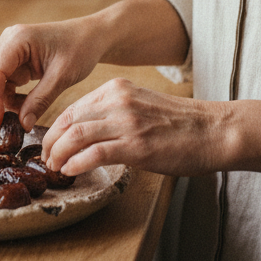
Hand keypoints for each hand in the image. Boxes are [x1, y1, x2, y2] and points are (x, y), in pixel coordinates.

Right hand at [0, 17, 104, 131]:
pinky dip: (8, 98)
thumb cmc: (80, 49)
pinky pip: (1, 83)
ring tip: (18, 117)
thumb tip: (22, 125)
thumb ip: (40, 100)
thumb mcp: (63, 76)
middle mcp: (7, 41)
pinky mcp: (13, 60)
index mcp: (18, 39)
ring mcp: (8, 50)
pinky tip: (24, 107)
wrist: (92, 37)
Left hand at [42, 78, 226, 176]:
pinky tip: (70, 170)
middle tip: (46, 160)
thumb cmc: (182, 124)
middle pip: (68, 120)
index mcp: (117, 89)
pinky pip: (93, 153)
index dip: (55, 129)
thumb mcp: (142, 106)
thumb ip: (116, 113)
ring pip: (75, 136)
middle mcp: (117, 100)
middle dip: (50, 143)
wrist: (214, 130)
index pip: (72, 108)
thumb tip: (89, 134)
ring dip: (58, 155)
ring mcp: (126, 122)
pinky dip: (75, 163)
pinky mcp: (135, 145)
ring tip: (54, 168)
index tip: (50, 145)